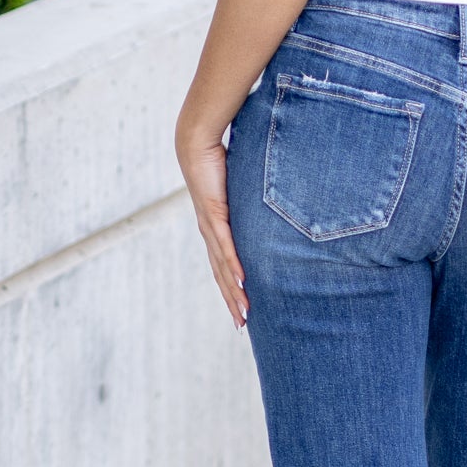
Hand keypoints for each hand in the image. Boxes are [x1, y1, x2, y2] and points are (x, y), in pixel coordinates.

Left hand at [176, 117, 248, 328]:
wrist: (196, 141)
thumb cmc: (218, 160)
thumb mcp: (239, 188)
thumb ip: (251, 202)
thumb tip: (270, 204)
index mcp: (214, 229)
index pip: (224, 266)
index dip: (232, 290)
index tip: (243, 310)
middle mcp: (210, 232)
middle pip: (222, 275)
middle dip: (232, 301)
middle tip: (243, 325)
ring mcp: (211, 225)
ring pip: (224, 266)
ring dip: (234, 291)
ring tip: (244, 312)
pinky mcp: (214, 213)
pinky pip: (226, 244)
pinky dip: (233, 264)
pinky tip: (242, 281)